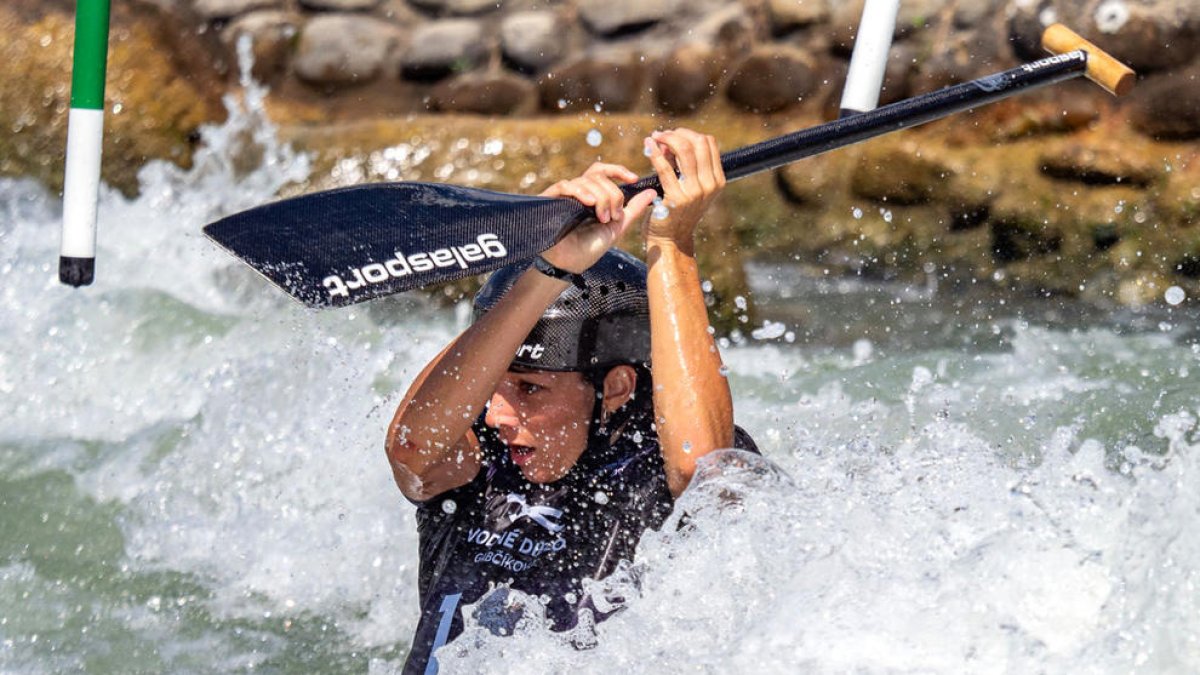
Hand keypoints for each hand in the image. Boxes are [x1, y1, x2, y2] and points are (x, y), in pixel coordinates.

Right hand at [539, 163, 656, 272]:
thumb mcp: (617, 226)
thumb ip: (633, 209)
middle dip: (612, 194)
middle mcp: (578, 193)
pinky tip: (588, 202)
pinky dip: (579, 191)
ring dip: (600, 197)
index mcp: (592, 195)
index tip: (634, 179)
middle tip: (613, 216)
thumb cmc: (589, 248)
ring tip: (602, 218)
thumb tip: (652, 192)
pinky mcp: (549, 200)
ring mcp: (564, 196)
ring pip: (585, 181)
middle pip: (598, 176)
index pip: (603, 172)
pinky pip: (564, 185)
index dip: (618, 171)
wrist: (568, 265)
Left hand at [643, 129, 725, 251]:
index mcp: (717, 181)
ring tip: (654, 138)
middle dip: (678, 133)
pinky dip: (655, 153)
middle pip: (698, 142)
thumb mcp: (690, 188)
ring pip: (684, 150)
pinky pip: (664, 167)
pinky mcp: (676, 198)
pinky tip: (648, 145)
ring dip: (667, 139)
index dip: (690, 134)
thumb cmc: (678, 213)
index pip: (709, 143)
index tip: (674, 136)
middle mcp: (710, 185)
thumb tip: (670, 141)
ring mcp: (695, 192)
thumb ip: (684, 166)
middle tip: (662, 135)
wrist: (671, 241)